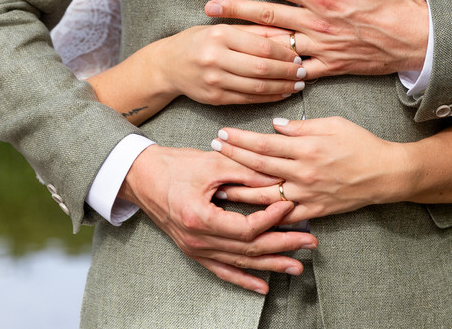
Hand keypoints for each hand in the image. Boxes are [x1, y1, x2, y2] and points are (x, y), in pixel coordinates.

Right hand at [87, 24, 305, 125]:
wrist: (168, 65)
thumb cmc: (200, 41)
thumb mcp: (223, 27)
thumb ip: (255, 30)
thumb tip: (290, 35)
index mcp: (219, 35)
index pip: (260, 46)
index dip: (284, 53)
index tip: (299, 54)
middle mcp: (215, 58)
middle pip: (261, 68)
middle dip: (287, 72)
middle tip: (303, 72)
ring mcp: (214, 80)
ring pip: (256, 87)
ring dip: (282, 87)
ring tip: (297, 84)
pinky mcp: (214, 98)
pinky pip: (248, 100)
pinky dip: (268, 98)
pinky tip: (281, 94)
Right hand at [119, 146, 318, 293]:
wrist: (142, 175)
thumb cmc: (175, 165)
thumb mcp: (213, 164)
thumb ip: (246, 173)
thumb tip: (278, 180)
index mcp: (200, 218)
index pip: (245, 228)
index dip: (271, 220)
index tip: (289, 207)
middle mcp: (197, 240)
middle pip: (248, 250)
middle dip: (283, 246)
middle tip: (309, 242)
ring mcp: (195, 249)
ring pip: (240, 263)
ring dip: (271, 266)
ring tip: (298, 266)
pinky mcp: (194, 251)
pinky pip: (222, 271)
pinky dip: (244, 280)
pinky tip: (263, 286)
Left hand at [204, 0, 429, 78]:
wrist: (418, 39)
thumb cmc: (395, 1)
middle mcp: (316, 24)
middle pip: (266, 17)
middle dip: (234, 12)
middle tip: (208, 10)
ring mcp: (321, 49)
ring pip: (276, 47)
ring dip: (248, 43)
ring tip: (224, 41)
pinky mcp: (330, 67)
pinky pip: (298, 73)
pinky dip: (279, 73)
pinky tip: (260, 72)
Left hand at [209, 117, 407, 224]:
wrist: (385, 174)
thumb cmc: (361, 143)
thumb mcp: (333, 124)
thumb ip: (302, 126)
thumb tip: (275, 126)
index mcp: (306, 148)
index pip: (264, 143)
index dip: (240, 139)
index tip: (222, 134)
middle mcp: (303, 173)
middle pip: (259, 167)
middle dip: (232, 159)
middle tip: (212, 153)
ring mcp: (308, 194)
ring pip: (266, 195)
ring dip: (240, 192)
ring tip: (219, 188)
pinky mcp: (315, 210)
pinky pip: (286, 216)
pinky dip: (266, 217)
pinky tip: (248, 215)